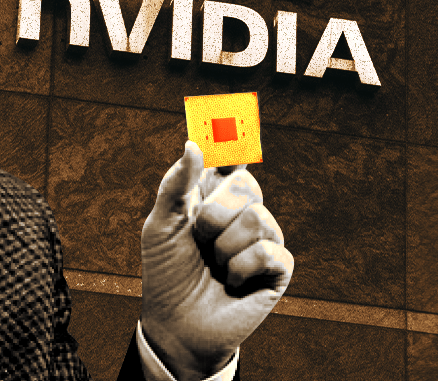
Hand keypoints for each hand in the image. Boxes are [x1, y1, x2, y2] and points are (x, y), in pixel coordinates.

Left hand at [139, 141, 292, 380]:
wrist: (176, 323)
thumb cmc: (166, 274)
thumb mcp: (160, 225)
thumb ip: (176, 184)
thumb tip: (194, 144)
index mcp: (212, 197)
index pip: (232, 160)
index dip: (236, 139)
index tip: (234, 114)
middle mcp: (241, 214)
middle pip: (246, 185)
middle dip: (214, 212)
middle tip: (199, 237)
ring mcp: (263, 240)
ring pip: (257, 218)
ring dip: (224, 246)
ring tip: (214, 265)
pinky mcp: (277, 270)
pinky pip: (269, 250)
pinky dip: (242, 267)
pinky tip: (232, 282)